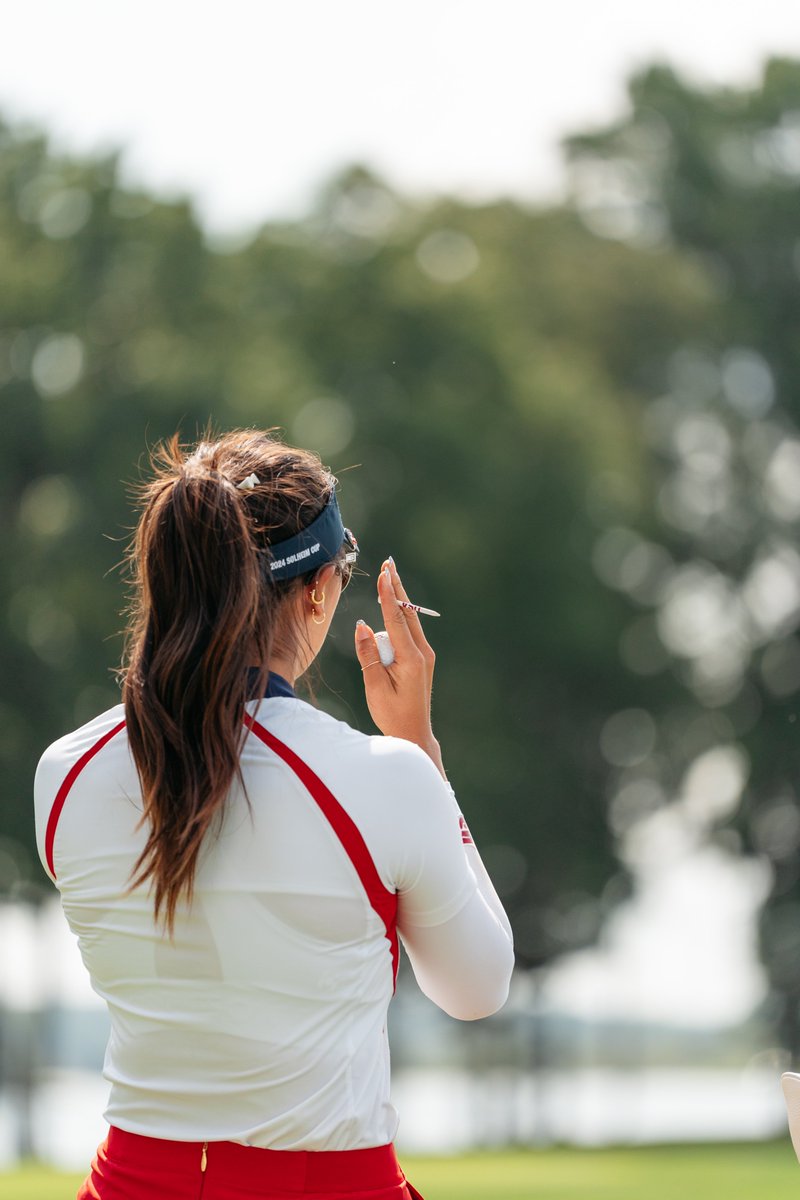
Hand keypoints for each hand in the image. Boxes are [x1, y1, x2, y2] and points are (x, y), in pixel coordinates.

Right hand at [354, 558, 444, 777]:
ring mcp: (424, 655)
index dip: (388, 595)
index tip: (384, 573)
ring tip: (389, 576)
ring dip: (398, 598)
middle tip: (389, 563)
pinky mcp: (421, 659)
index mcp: (411, 658)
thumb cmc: (392, 715)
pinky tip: (393, 605)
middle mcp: (422, 653)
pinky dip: (400, 615)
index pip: (396, 619)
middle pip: (407, 612)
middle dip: (396, 587)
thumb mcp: (375, 687)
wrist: (414, 734)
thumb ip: (367, 655)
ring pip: (409, 620)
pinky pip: (409, 631)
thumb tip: (362, 626)